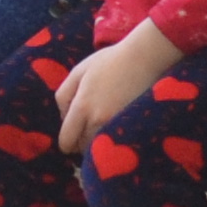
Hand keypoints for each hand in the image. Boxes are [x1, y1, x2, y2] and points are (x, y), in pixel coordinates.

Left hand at [51, 31, 168, 165]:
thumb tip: (64, 118)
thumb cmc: (109, 61)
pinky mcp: (132, 126)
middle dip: (81, 142)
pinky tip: (114, 127)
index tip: (71, 138)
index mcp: (82, 106)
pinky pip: (115, 142)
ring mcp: (116, 125)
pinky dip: (111, 139)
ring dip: (96, 142)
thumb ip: (63, 95)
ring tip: (101, 127)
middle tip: (86, 129)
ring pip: (99, 147)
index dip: (66, 143)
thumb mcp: (78, 72)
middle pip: (83, 147)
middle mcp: (98, 120)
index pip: (67, 140)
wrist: (143, 58)